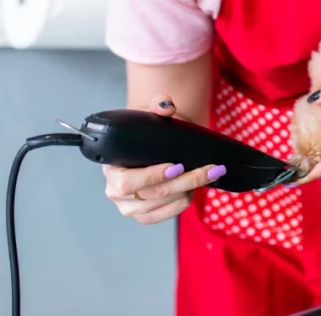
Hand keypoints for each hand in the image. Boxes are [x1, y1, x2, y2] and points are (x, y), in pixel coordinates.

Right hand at [102, 95, 226, 224]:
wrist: (148, 147)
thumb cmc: (145, 133)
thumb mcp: (148, 115)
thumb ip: (157, 105)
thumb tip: (166, 105)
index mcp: (111, 168)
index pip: (127, 182)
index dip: (152, 176)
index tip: (177, 166)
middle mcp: (115, 192)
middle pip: (154, 194)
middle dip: (186, 181)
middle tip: (210, 169)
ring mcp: (130, 208)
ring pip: (165, 204)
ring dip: (189, 190)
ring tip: (207, 175)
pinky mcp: (144, 216)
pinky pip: (167, 214)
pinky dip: (184, 202)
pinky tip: (194, 188)